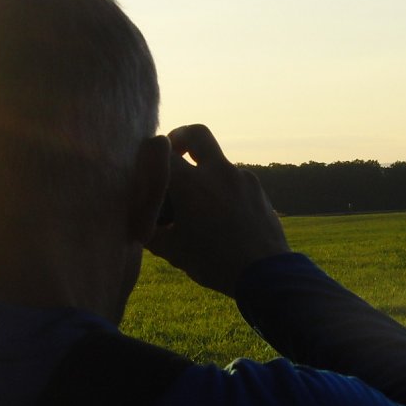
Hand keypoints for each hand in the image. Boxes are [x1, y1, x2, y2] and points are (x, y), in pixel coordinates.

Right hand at [146, 125, 289, 297]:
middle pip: (197, 133)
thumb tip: (141, 221)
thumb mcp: (173, 251)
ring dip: (205, 172)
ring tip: (200, 205)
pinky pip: (236, 179)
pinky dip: (224, 189)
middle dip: (181, 137)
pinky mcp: (258, 189)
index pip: (161, 151)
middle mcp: (218, 172)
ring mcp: (242, 177)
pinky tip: (224, 215)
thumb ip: (151, 231)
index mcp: (191, 184)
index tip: (148, 169)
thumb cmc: (214, 263)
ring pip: (218, 161)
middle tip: (175, 153)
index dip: (150, 157)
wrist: (265, 273)